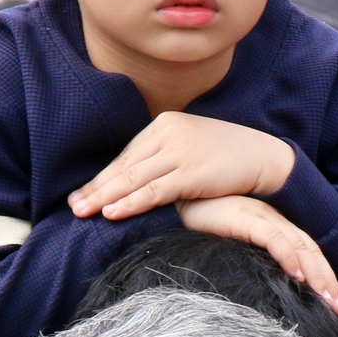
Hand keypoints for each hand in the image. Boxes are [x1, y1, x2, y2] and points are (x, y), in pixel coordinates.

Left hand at [71, 113, 294, 220]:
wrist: (264, 156)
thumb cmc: (227, 156)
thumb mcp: (190, 147)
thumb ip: (164, 157)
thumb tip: (137, 179)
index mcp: (164, 124)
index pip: (126, 156)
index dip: (102, 177)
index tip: (82, 193)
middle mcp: (167, 133)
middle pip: (124, 166)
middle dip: (96, 188)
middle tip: (73, 206)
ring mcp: (179, 151)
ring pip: (133, 179)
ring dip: (105, 197)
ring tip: (83, 212)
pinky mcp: (191, 172)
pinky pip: (154, 191)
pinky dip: (131, 202)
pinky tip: (112, 212)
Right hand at [176, 196, 337, 313]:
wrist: (179, 199)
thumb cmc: (201, 224)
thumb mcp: (232, 245)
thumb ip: (249, 260)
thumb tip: (263, 290)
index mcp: (274, 226)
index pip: (307, 252)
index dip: (323, 275)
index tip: (332, 301)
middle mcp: (275, 221)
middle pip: (310, 251)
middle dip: (327, 280)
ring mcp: (263, 217)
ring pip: (299, 247)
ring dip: (315, 273)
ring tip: (326, 298)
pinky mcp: (247, 217)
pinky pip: (274, 238)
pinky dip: (288, 257)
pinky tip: (297, 276)